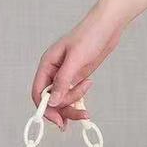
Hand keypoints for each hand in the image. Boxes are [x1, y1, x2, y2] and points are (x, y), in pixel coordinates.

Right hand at [31, 10, 124, 130]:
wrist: (108, 27)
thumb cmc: (90, 35)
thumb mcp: (76, 59)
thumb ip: (63, 81)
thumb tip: (52, 101)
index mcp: (47, 64)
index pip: (38, 91)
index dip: (45, 108)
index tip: (56, 120)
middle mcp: (54, 71)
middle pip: (51, 99)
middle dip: (62, 110)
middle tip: (78, 118)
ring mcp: (66, 75)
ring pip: (62, 99)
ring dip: (72, 108)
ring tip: (86, 112)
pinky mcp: (77, 77)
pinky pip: (72, 95)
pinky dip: (77, 103)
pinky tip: (84, 108)